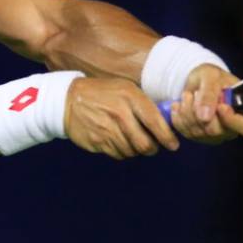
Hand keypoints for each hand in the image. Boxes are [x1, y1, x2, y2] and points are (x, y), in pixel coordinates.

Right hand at [64, 77, 179, 159]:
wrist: (69, 100)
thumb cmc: (102, 93)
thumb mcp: (125, 88)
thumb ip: (144, 103)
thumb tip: (166, 121)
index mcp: (130, 97)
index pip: (155, 122)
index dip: (167, 137)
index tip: (173, 144)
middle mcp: (120, 113)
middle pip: (145, 144)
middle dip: (152, 148)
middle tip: (152, 146)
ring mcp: (108, 129)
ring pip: (132, 151)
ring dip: (135, 150)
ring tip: (130, 140)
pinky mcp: (98, 141)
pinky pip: (118, 154)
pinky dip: (122, 151)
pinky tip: (117, 141)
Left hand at [166, 64, 242, 144]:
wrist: (197, 81)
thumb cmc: (211, 77)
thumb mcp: (211, 76)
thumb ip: (209, 94)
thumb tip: (205, 117)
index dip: (232, 120)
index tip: (220, 107)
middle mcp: (232, 127)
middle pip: (217, 131)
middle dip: (201, 111)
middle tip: (196, 93)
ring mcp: (215, 134)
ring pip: (198, 132)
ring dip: (187, 111)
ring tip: (188, 95)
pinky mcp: (199, 136)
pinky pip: (185, 132)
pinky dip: (179, 115)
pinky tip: (181, 104)